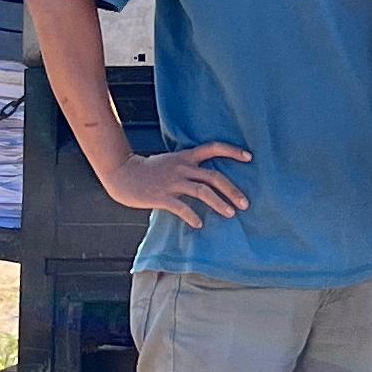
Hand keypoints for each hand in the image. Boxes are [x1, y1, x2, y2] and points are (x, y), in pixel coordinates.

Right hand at [105, 139, 250, 229]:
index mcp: (186, 156)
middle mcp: (182, 167)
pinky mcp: (161, 195)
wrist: (122, 173)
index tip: (249, 157)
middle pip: (214, 176)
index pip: (213, 147)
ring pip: (202, 191)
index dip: (232, 151)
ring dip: (219, 203)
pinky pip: (181, 207)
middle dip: (232, 190)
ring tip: (230, 214)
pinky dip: (191, 216)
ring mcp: (172, 181)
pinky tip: (198, 224)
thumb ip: (188, 166)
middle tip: (245, 203)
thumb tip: (207, 177)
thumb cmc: (148, 170)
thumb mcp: (171, 161)